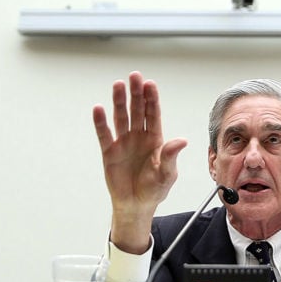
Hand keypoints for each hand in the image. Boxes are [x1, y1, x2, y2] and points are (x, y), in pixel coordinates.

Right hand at [93, 71, 187, 253]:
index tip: (150, 84)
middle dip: (136, 93)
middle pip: (136, 110)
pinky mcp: (109, 152)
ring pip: (121, 117)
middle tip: (134, 76)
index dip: (151, 99)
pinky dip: (101, 122)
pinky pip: (104, 134)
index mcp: (155, 139)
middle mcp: (138, 136)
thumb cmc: (154, 189)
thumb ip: (170, 156)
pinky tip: (98, 109)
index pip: (153, 114)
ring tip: (118, 85)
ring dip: (119, 101)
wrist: (136, 205)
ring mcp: (123, 142)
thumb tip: (181, 141)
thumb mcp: (166, 174)